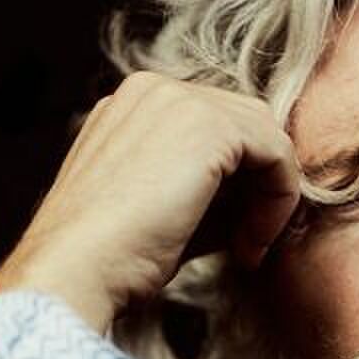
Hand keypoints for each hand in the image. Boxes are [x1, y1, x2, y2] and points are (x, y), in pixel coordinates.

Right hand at [0, 72, 299, 331]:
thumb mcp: (169, 215)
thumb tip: (261, 205)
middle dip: (260, 184)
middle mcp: (154, 90)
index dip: (240, 184)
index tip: (236, 240)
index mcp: (135, 108)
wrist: (78, 267)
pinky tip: (254, 242)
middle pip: (245, 123)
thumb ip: (214, 197)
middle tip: (249, 242)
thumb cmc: (114, 257)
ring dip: (271, 195)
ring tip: (249, 247)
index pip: (216, 129)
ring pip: (265, 135)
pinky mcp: (208, 125)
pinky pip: (277, 152)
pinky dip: (280, 199)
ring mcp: (179, 100)